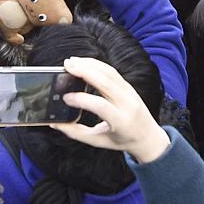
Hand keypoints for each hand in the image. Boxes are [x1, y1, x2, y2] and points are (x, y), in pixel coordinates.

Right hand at [50, 56, 170, 164]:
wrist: (148, 137)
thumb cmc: (121, 141)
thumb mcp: (98, 141)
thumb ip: (76, 132)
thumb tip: (55, 123)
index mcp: (121, 121)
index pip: (100, 106)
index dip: (81, 100)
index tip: (65, 97)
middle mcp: (127, 104)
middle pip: (106, 82)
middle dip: (85, 71)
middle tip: (66, 65)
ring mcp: (130, 93)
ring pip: (109, 73)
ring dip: (90, 64)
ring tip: (72, 61)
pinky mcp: (129, 86)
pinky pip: (113, 72)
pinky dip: (97, 65)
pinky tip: (84, 63)